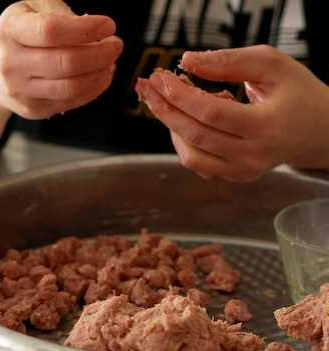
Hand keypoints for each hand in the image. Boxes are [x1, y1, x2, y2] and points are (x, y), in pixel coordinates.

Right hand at [0, 0, 122, 119]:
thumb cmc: (18, 35)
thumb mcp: (30, 9)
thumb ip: (59, 13)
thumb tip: (94, 30)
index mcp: (10, 30)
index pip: (52, 31)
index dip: (85, 29)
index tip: (108, 26)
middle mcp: (11, 63)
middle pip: (66, 63)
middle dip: (99, 54)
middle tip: (116, 45)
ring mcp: (21, 92)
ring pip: (71, 87)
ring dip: (99, 74)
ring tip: (110, 61)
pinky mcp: (32, 110)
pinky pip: (70, 102)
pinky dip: (93, 89)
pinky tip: (101, 76)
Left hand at [138, 45, 328, 181]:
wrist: (316, 129)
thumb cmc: (295, 92)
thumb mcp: (271, 65)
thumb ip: (229, 62)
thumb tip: (187, 62)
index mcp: (266, 126)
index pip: (211, 113)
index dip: (181, 95)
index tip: (161, 77)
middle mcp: (253, 156)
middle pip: (195, 136)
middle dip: (166, 110)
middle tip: (148, 88)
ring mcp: (243, 172)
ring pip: (191, 156)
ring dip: (172, 128)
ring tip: (170, 101)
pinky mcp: (235, 178)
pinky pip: (198, 164)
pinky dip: (186, 141)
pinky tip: (190, 118)